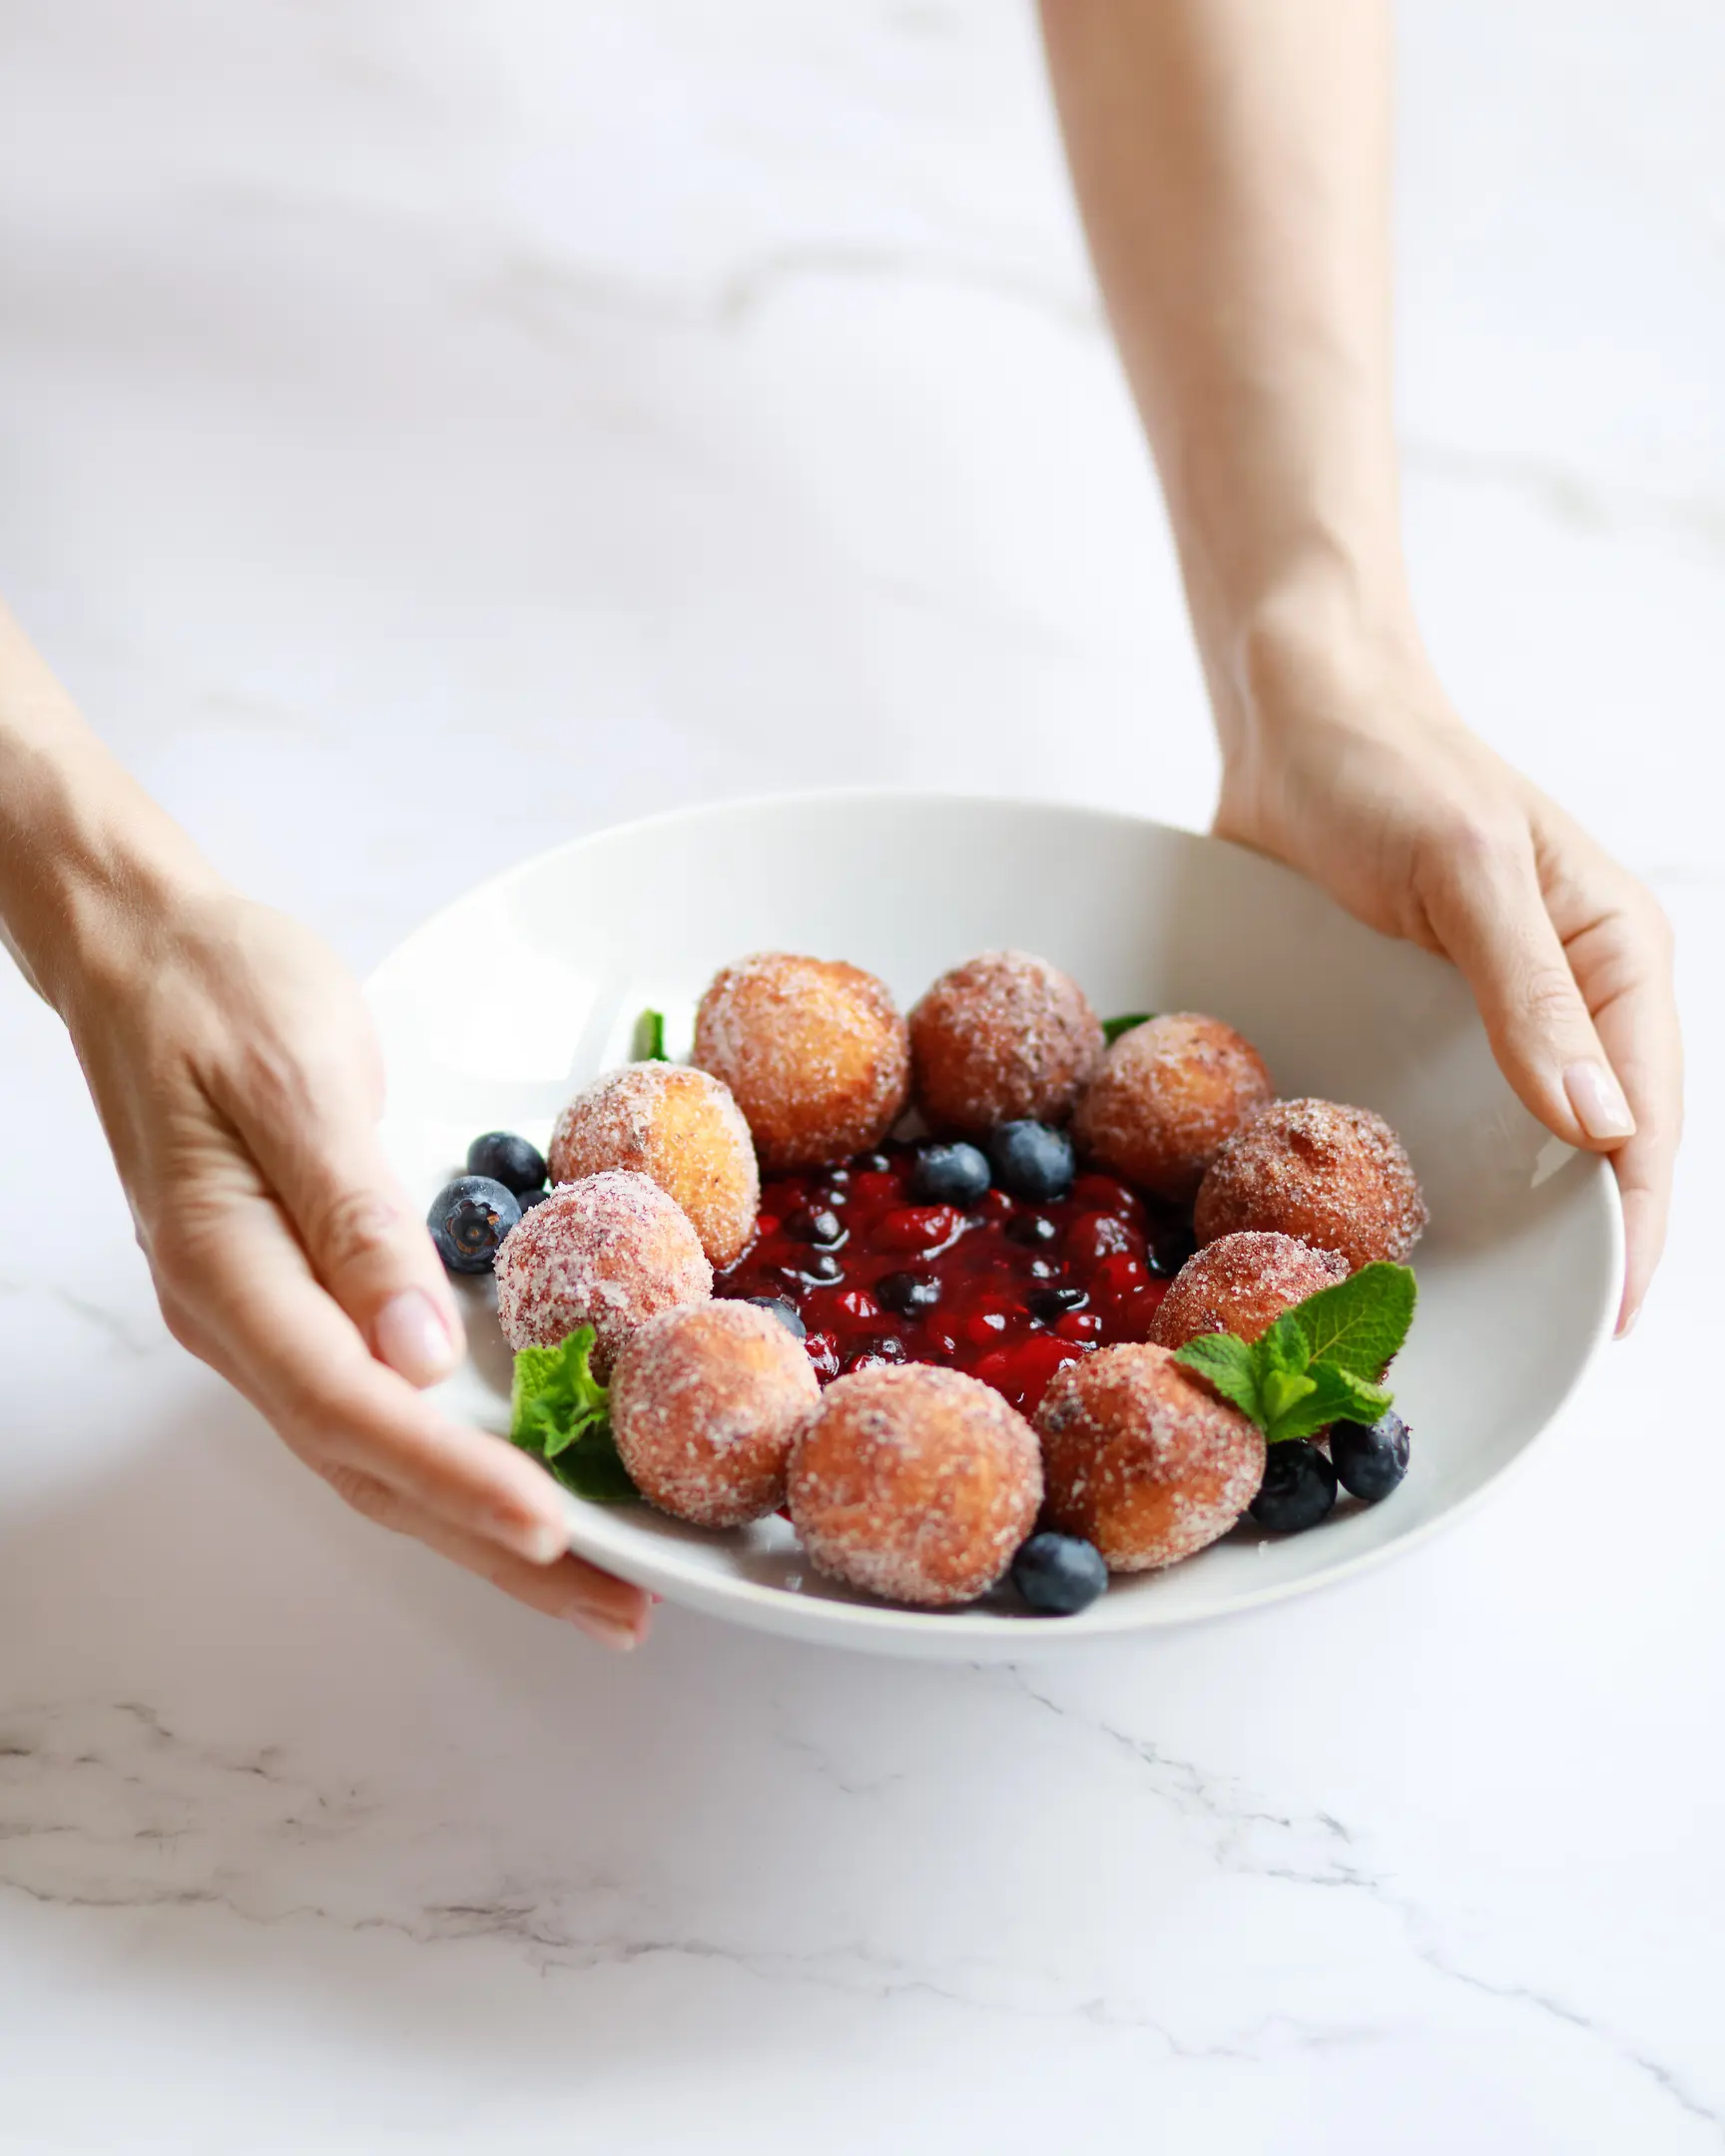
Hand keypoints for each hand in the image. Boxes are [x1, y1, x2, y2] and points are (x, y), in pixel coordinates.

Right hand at [58, 885, 651, 1645]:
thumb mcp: (297, 1082)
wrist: (144, 953)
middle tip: (617, 1607)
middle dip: (490, 1550)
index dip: (452, 1477)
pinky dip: (450, 1463)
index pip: (350, 1409)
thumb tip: (414, 1351)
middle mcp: (238, 1322)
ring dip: (477, 1526)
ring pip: (373, 1456)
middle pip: (369, 1470)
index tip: (551, 1528)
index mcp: (227, 1271)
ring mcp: (262, 1320)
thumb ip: (351, 1217)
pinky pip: (375, 1410)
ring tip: (593, 1582)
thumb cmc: (218, 994)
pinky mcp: (296, 1299)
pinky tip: (514, 1484)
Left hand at [1214, 637, 1680, 1333]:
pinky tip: (1406, 1225)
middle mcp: (1570, 992)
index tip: (1613, 1316)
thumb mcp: (1462, 869)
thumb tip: (1604, 1130)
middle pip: (1599, 1143)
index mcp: (1617, 952)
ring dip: (1513, 1216)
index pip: (1649, 1115)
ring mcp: (1495, 1009)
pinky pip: (1449, 1109)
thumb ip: (1528, 993)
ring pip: (1525, 1138)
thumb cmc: (1387, 765)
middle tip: (1542, 1336)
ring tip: (1481, 1308)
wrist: (1290, 714)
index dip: (1637, 1221)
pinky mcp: (1422, 1014)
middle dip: (1582, 1238)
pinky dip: (1440, 1168)